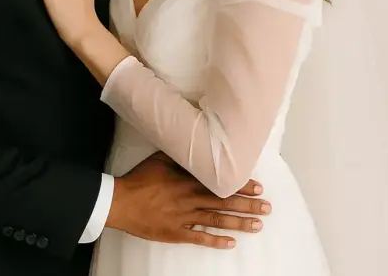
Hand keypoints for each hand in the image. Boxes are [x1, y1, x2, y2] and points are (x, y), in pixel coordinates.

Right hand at [106, 154, 270, 247]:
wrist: (120, 202)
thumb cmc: (141, 178)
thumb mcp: (162, 159)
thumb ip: (181, 155)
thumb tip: (197, 145)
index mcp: (189, 181)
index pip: (221, 184)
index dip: (242, 186)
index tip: (259, 188)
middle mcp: (191, 199)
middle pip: (225, 203)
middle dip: (248, 205)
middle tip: (267, 207)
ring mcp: (185, 218)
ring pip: (217, 221)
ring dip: (239, 223)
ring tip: (257, 225)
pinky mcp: (176, 233)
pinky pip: (199, 238)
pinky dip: (215, 241)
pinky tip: (231, 243)